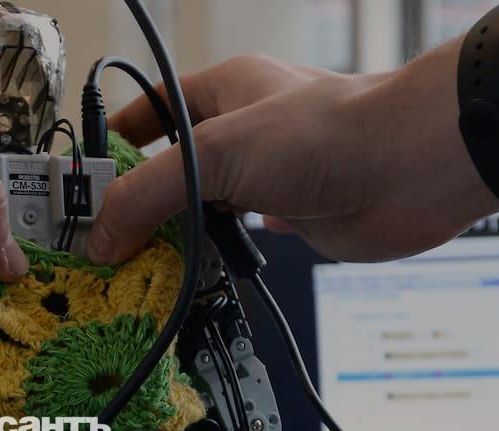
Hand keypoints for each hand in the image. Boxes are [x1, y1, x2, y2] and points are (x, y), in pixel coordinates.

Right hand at [86, 50, 498, 265]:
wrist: (413, 169)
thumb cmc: (330, 132)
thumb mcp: (216, 153)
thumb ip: (150, 194)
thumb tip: (103, 236)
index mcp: (220, 93)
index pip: (148, 114)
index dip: (113, 146)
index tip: (84, 186)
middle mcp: (241, 132)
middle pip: (171, 167)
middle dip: (138, 201)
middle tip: (103, 239)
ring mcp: (265, 176)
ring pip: (203, 206)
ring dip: (175, 234)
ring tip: (138, 264)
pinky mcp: (289, 214)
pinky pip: (237, 237)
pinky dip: (215, 254)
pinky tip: (194, 271)